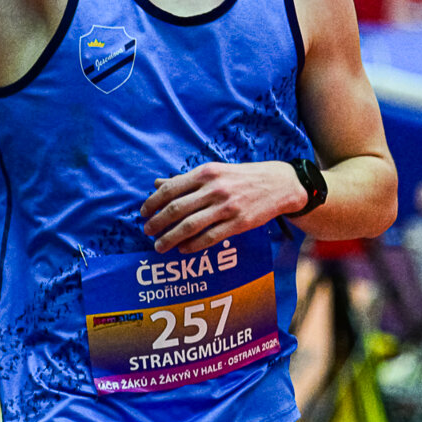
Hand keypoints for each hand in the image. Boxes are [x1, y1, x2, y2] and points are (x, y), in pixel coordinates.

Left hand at [140, 161, 305, 253]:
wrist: (278, 184)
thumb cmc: (241, 177)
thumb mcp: (214, 172)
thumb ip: (185, 180)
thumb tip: (157, 184)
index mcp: (206, 173)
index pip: (171, 189)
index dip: (153, 203)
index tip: (143, 213)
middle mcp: (215, 189)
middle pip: (176, 209)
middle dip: (157, 223)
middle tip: (147, 232)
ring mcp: (227, 207)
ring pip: (190, 226)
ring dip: (170, 238)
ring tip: (159, 246)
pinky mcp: (239, 223)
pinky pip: (210, 238)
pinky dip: (193, 246)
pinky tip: (183, 249)